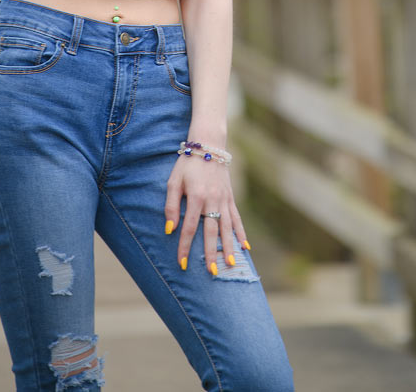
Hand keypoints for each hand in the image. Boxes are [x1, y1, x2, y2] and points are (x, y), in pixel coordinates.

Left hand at [164, 154, 248, 274]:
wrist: (209, 144)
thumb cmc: (187, 163)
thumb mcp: (174, 181)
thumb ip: (171, 206)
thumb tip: (169, 229)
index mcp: (197, 196)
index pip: (190, 227)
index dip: (185, 246)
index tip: (182, 263)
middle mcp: (213, 199)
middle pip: (212, 231)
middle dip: (211, 252)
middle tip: (212, 272)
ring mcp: (224, 198)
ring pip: (228, 227)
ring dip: (229, 247)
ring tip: (231, 265)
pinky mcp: (231, 197)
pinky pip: (237, 218)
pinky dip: (241, 233)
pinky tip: (245, 247)